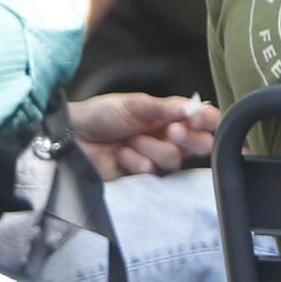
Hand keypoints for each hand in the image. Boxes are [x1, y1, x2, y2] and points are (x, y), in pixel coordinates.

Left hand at [73, 91, 215, 175]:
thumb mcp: (134, 104)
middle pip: (200, 145)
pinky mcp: (144, 177)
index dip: (206, 121)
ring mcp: (157, 158)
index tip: (196, 119)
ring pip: (175, 159)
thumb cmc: (101, 115)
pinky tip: (121, 155)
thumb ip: (165, 107)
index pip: (204, 120)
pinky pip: (153, 173)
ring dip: (151, 148)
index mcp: (171, 115)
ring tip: (129, 140)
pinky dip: (136, 161)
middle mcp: (169, 137)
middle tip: (171, 130)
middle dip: (188, 139)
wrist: (73, 137)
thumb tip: (193, 108)